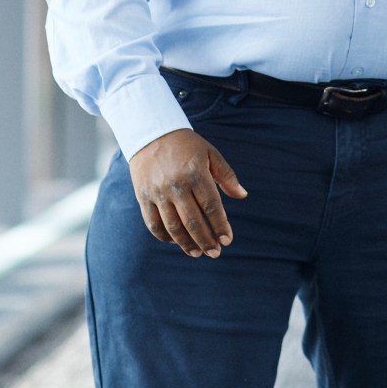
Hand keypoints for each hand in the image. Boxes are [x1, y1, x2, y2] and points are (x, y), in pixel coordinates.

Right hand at [127, 128, 247, 256]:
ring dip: (187, 244)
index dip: (220, 225)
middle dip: (206, 240)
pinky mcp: (143, 197)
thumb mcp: (210, 153)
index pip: (211, 206)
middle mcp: (175, 185)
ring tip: (198, 253)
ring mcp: (157, 192)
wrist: (151, 134)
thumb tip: (243, 195)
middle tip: (215, 253)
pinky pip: (154, 224)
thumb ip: (227, 176)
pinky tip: (177, 242)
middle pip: (193, 221)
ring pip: (173, 226)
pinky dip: (165, 237)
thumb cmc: (187, 145)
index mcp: (195, 173)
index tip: (228, 240)